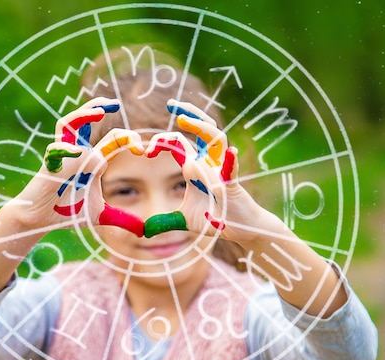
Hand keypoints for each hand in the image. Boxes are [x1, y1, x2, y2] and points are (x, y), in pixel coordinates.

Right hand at [15, 98, 146, 235]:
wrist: (40, 220)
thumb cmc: (67, 211)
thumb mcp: (100, 215)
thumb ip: (121, 218)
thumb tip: (143, 230)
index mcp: (92, 159)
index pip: (112, 139)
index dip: (128, 139)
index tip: (143, 149)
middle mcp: (78, 153)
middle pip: (86, 119)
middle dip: (100, 108)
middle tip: (116, 104)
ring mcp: (62, 157)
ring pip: (68, 124)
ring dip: (82, 114)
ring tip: (100, 110)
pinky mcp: (49, 167)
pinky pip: (55, 151)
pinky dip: (64, 149)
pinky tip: (77, 152)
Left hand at [144, 99, 264, 240]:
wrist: (240, 229)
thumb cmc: (215, 219)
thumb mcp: (183, 221)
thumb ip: (164, 222)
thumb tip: (144, 231)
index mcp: (194, 167)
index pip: (179, 143)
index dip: (163, 141)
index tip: (146, 150)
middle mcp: (208, 163)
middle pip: (202, 129)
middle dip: (188, 114)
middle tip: (171, 104)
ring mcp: (221, 171)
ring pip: (216, 139)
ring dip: (201, 128)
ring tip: (183, 119)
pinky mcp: (232, 185)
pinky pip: (232, 170)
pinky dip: (230, 161)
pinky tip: (230, 152)